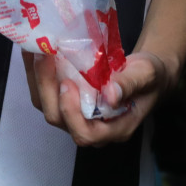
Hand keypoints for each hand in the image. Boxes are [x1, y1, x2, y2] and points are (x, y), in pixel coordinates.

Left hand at [21, 49, 176, 146]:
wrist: (147, 74)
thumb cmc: (151, 77)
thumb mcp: (147, 75)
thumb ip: (130, 84)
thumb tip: (110, 94)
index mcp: (114, 129)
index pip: (85, 134)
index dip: (71, 113)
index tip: (68, 83)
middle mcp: (92, 128)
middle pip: (60, 120)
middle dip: (47, 90)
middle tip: (45, 58)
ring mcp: (78, 116)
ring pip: (48, 107)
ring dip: (38, 80)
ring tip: (35, 51)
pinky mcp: (69, 102)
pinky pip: (47, 95)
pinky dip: (38, 75)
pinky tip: (35, 52)